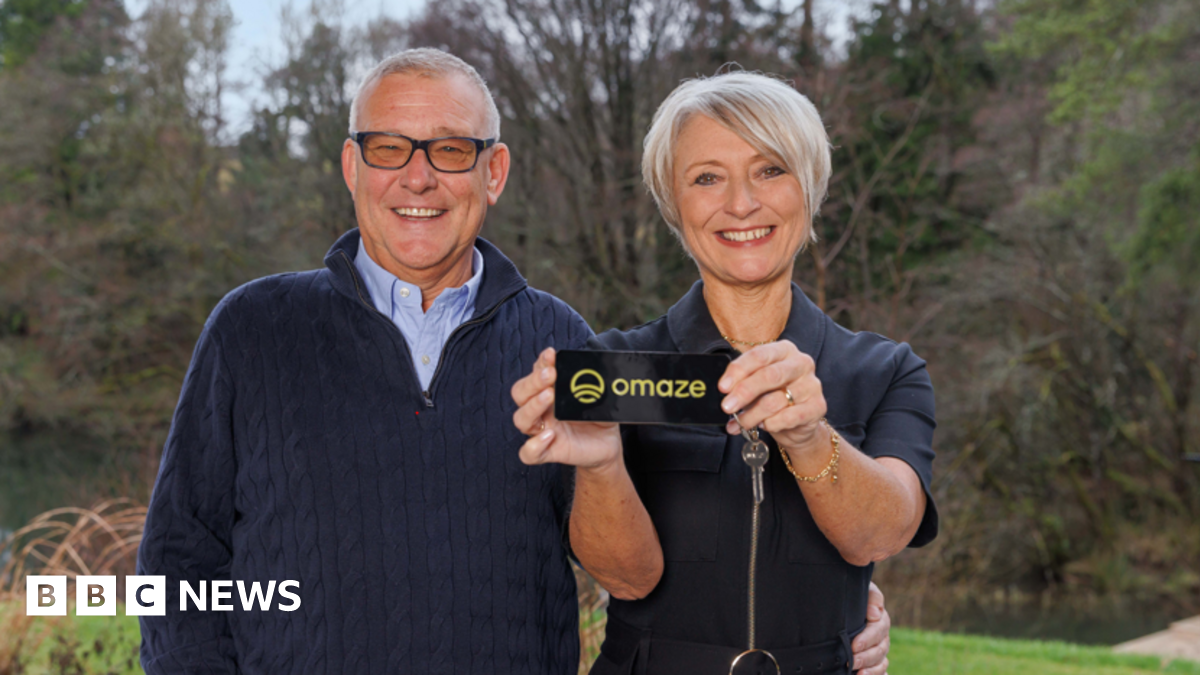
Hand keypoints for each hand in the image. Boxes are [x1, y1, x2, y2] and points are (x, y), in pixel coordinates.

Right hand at [511, 348, 621, 470]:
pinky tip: (549, 435)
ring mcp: (542, 431)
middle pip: (521, 393)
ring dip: (532, 406)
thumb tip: (598, 371)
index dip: (540, 363)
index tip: (551, 354)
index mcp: (550, 392)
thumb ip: (595, 385)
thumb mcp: (600, 397)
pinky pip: (529, 453)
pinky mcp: (548, 452)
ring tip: (549, 396)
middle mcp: (542, 410)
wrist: (608, 444)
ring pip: (521, 419)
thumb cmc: (599, 416)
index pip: (535, 374)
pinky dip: (534, 445)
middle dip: (532, 382)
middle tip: (550, 374)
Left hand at [718, 341, 825, 452]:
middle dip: (744, 392)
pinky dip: (770, 424)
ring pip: (775, 401)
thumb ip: (743, 382)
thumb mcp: (757, 383)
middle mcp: (801, 363)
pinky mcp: (818, 406)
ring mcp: (812, 385)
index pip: (759, 355)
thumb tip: (724, 391)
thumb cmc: (774, 395)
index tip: (722, 387)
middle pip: (769, 375)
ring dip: (751, 415)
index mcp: (784, 350)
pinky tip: (763, 425)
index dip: (738, 371)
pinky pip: (788, 417)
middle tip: (727, 407)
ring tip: (739, 423)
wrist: (798, 422)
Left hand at [850, 581, 890, 673]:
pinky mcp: (873, 662)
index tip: (854, 645)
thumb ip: (871, 596)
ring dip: (871, 670)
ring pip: (881, 663)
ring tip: (859, 674)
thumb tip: (875, 613)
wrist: (839, 606)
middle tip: (851, 662)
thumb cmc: (849, 597)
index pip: (879, 630)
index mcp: (879, 619)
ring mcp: (878, 650)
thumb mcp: (859, 590)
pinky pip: (881, 671)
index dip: (868, 639)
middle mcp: (881, 636)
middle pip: (880, 649)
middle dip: (866, 657)